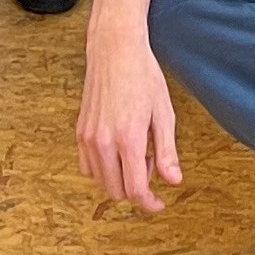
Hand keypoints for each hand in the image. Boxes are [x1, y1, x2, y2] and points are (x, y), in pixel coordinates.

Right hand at [78, 19, 183, 215]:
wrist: (115, 49)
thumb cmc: (143, 76)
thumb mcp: (164, 113)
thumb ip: (167, 151)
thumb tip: (174, 181)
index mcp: (128, 139)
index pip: (135, 190)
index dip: (149, 204)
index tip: (159, 204)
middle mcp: (104, 142)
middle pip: (117, 191)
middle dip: (137, 188)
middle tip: (152, 162)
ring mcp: (89, 138)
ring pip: (102, 181)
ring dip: (120, 178)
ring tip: (136, 151)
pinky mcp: (80, 132)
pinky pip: (88, 167)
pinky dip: (103, 169)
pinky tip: (118, 150)